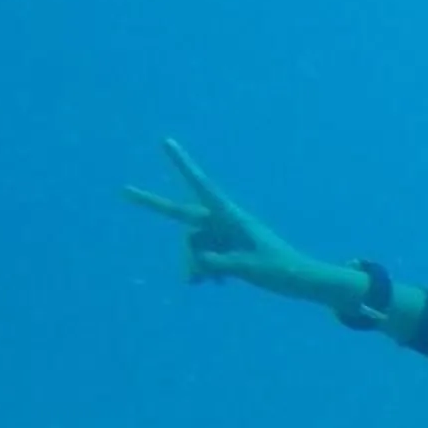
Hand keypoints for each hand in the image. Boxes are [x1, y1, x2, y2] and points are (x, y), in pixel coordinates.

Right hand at [121, 138, 347, 305]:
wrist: (303, 280)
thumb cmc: (281, 271)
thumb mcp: (247, 268)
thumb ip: (218, 264)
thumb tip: (197, 263)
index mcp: (233, 217)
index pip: (202, 185)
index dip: (182, 165)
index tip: (166, 142)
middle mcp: (225, 222)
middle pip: (183, 215)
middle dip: (154, 205)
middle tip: (124, 191)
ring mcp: (225, 236)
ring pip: (194, 245)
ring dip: (193, 264)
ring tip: (200, 284)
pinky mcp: (229, 249)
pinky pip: (206, 257)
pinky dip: (206, 270)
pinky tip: (215, 285)